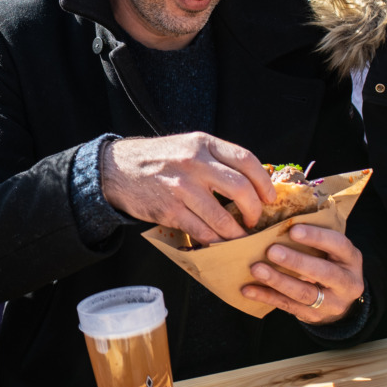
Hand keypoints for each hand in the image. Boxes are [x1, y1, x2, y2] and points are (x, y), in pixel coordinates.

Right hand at [100, 133, 274, 244]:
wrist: (117, 169)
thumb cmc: (159, 159)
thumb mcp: (190, 145)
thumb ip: (217, 158)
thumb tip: (252, 183)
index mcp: (204, 144)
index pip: (247, 161)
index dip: (265, 183)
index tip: (270, 198)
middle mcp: (195, 163)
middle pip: (241, 189)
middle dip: (255, 211)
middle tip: (255, 220)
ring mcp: (181, 188)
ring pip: (222, 217)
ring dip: (236, 233)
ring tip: (239, 237)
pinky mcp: (170, 210)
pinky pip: (201, 230)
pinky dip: (213, 240)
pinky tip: (217, 241)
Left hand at [245, 224, 364, 323]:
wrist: (340, 301)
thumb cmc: (329, 263)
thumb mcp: (332, 251)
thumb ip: (314, 238)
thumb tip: (279, 218)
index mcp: (351, 259)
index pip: (338, 245)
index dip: (317, 237)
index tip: (293, 230)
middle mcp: (347, 282)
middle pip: (324, 272)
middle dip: (296, 261)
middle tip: (272, 251)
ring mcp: (332, 303)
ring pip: (304, 293)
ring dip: (278, 281)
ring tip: (256, 269)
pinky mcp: (314, 316)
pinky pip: (288, 306)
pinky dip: (266, 296)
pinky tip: (248, 289)